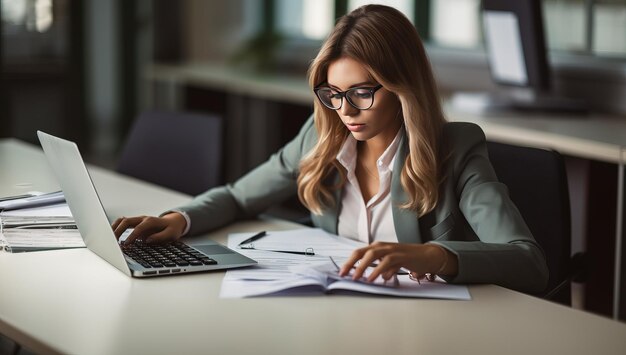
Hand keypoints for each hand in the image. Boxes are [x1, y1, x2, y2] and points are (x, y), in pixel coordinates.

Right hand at [111, 213, 186, 244]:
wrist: (174, 222)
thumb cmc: (172, 229)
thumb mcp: (171, 234)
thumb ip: (160, 237)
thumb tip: (148, 240)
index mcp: (151, 221)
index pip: (138, 228)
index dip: (131, 236)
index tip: (126, 244)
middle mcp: (143, 219)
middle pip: (126, 221)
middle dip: (118, 231)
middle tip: (112, 242)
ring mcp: (138, 220)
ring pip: (122, 220)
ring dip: (114, 228)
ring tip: (109, 238)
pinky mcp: (135, 223)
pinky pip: (123, 223)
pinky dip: (116, 228)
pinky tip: (112, 236)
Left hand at [338, 242, 457, 282]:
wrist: (428, 256)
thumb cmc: (408, 259)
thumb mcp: (391, 265)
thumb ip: (381, 269)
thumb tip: (373, 277)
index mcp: (377, 247)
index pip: (358, 253)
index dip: (349, 262)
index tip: (341, 272)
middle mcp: (382, 246)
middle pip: (361, 252)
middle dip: (350, 263)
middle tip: (343, 274)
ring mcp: (391, 249)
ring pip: (372, 254)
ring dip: (362, 267)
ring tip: (356, 278)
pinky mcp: (401, 255)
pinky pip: (386, 261)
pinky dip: (378, 270)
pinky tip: (373, 278)